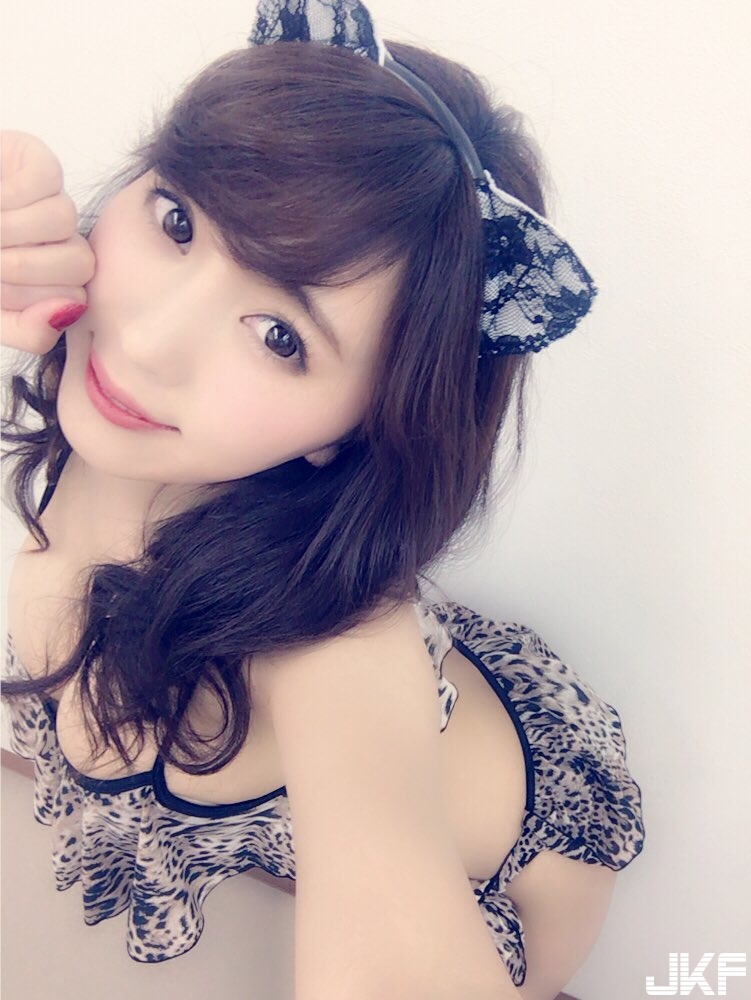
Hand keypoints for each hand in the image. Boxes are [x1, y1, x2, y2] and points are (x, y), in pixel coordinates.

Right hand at [1, 130, 95, 352]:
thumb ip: (28, 330)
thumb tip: (68, 312)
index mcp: (53, 281)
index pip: (74, 297)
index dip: (32, 300)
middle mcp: (59, 241)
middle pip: (80, 262)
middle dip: (24, 269)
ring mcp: (52, 199)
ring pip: (64, 220)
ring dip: (11, 231)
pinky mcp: (37, 161)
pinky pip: (45, 181)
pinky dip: (10, 197)